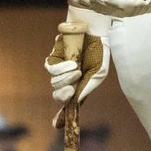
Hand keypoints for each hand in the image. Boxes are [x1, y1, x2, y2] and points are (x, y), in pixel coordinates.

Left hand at [44, 7, 110, 126]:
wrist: (94, 26)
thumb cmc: (100, 47)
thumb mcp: (98, 71)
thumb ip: (87, 88)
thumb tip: (74, 102)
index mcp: (81, 84)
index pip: (70, 103)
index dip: (62, 116)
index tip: (57, 125)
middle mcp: (69, 78)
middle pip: (59, 96)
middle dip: (63, 95)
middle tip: (71, 91)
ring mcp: (61, 68)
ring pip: (55, 84)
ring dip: (65, 79)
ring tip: (77, 70)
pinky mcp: (54, 57)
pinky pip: (51, 69)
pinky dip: (60, 69)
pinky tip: (71, 64)